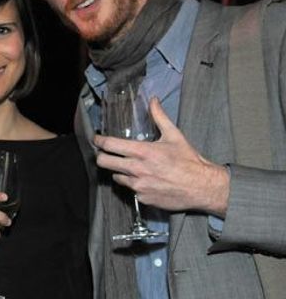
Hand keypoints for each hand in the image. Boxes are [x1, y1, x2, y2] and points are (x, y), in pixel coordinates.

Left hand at [93, 97, 229, 216]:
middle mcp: (137, 169)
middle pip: (104, 162)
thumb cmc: (189, 160)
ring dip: (120, 171)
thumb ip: (159, 116)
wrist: (202, 187)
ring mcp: (138, 186)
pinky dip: (134, 184)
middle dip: (102, 156)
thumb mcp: (174, 135)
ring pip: (116, 177)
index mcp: (142, 152)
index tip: (96, 139)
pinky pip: (130, 190)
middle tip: (105, 154)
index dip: (99, 141)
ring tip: (131, 167)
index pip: (110, 145)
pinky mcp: (142, 198)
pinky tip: (145, 180)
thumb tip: (153, 100)